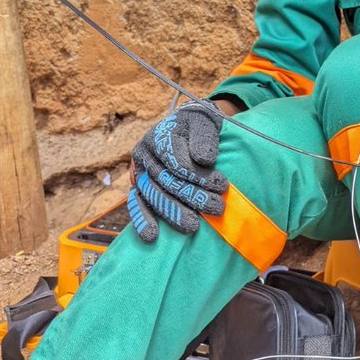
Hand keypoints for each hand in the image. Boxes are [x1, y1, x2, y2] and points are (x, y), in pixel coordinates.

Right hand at [127, 100, 228, 242]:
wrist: (188, 126)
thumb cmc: (200, 125)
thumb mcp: (206, 123)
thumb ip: (204, 138)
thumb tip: (204, 160)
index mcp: (159, 135)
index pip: (176, 161)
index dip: (198, 175)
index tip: (222, 185)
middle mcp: (145, 154)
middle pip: (166, 181)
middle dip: (192, 197)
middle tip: (217, 208)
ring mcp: (140, 171)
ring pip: (153, 195)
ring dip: (173, 212)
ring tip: (193, 226)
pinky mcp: (140, 186)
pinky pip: (137, 203)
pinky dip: (143, 219)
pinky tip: (151, 236)